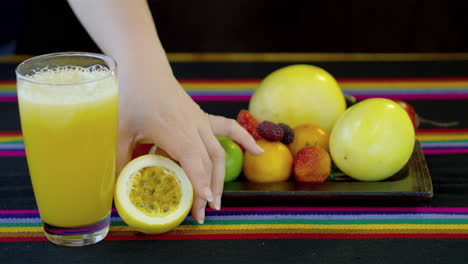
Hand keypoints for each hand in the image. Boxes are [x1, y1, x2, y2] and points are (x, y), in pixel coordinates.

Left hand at [118, 74, 262, 223]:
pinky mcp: (203, 117)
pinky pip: (230, 129)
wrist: (144, 69)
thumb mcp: (120, 130)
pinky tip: (259, 152)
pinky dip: (245, 140)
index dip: (200, 184)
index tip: (205, 204)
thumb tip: (117, 186)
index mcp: (173, 130)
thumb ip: (120, 159)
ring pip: (218, 152)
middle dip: (208, 190)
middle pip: (208, 162)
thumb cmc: (131, 96)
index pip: (194, 161)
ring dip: (219, 178)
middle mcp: (193, 127)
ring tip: (217, 200)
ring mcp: (201, 121)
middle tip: (203, 214)